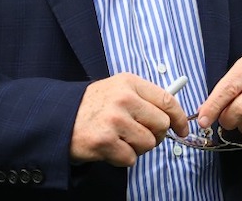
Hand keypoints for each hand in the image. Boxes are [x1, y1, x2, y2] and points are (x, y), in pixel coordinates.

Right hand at [70, 72, 188, 166]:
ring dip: (137, 148)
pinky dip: (122, 158)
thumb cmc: (93, 106)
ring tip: (121, 140)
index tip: (182, 129)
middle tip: (141, 136)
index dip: (179, 118)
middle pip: (161, 125)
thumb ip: (145, 98)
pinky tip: (110, 148)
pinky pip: (130, 158)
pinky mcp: (103, 141)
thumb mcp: (118, 90)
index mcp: (130, 83)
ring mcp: (113, 120)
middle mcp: (123, 99)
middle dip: (156, 135)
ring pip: (148, 144)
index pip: (167, 101)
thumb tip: (175, 113)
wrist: (58, 118)